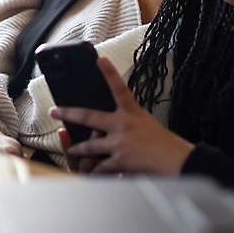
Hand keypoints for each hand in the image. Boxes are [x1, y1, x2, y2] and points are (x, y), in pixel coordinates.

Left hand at [50, 56, 193, 174]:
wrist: (178, 163)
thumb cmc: (164, 144)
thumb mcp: (146, 123)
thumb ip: (127, 120)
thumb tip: (107, 124)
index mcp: (132, 112)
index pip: (120, 88)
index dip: (109, 72)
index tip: (100, 59)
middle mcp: (123, 125)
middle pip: (89, 117)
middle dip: (69, 113)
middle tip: (55, 111)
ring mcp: (120, 143)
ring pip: (89, 146)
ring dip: (79, 149)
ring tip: (72, 149)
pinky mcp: (120, 161)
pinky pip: (101, 167)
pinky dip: (97, 171)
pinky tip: (93, 173)